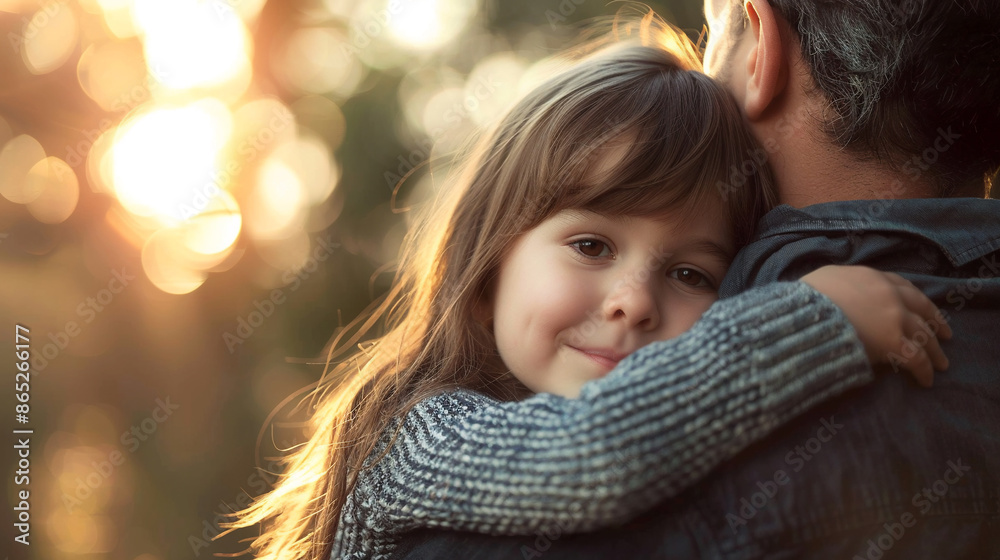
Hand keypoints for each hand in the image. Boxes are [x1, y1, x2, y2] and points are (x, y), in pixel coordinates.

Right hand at [801, 265, 951, 387]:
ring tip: (941, 363)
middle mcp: (889, 294)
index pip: (902, 286)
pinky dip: (924, 369)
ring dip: (935, 350)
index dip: (915, 300)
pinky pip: (916, 358)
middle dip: (936, 323)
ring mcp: (894, 318)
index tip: (923, 309)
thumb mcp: (823, 279)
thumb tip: (840, 292)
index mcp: (871, 277)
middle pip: (922, 309)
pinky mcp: (894, 342)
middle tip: (946, 335)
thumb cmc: (807, 299)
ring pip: (924, 334)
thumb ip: (840, 283)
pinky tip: (926, 380)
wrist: (806, 316)